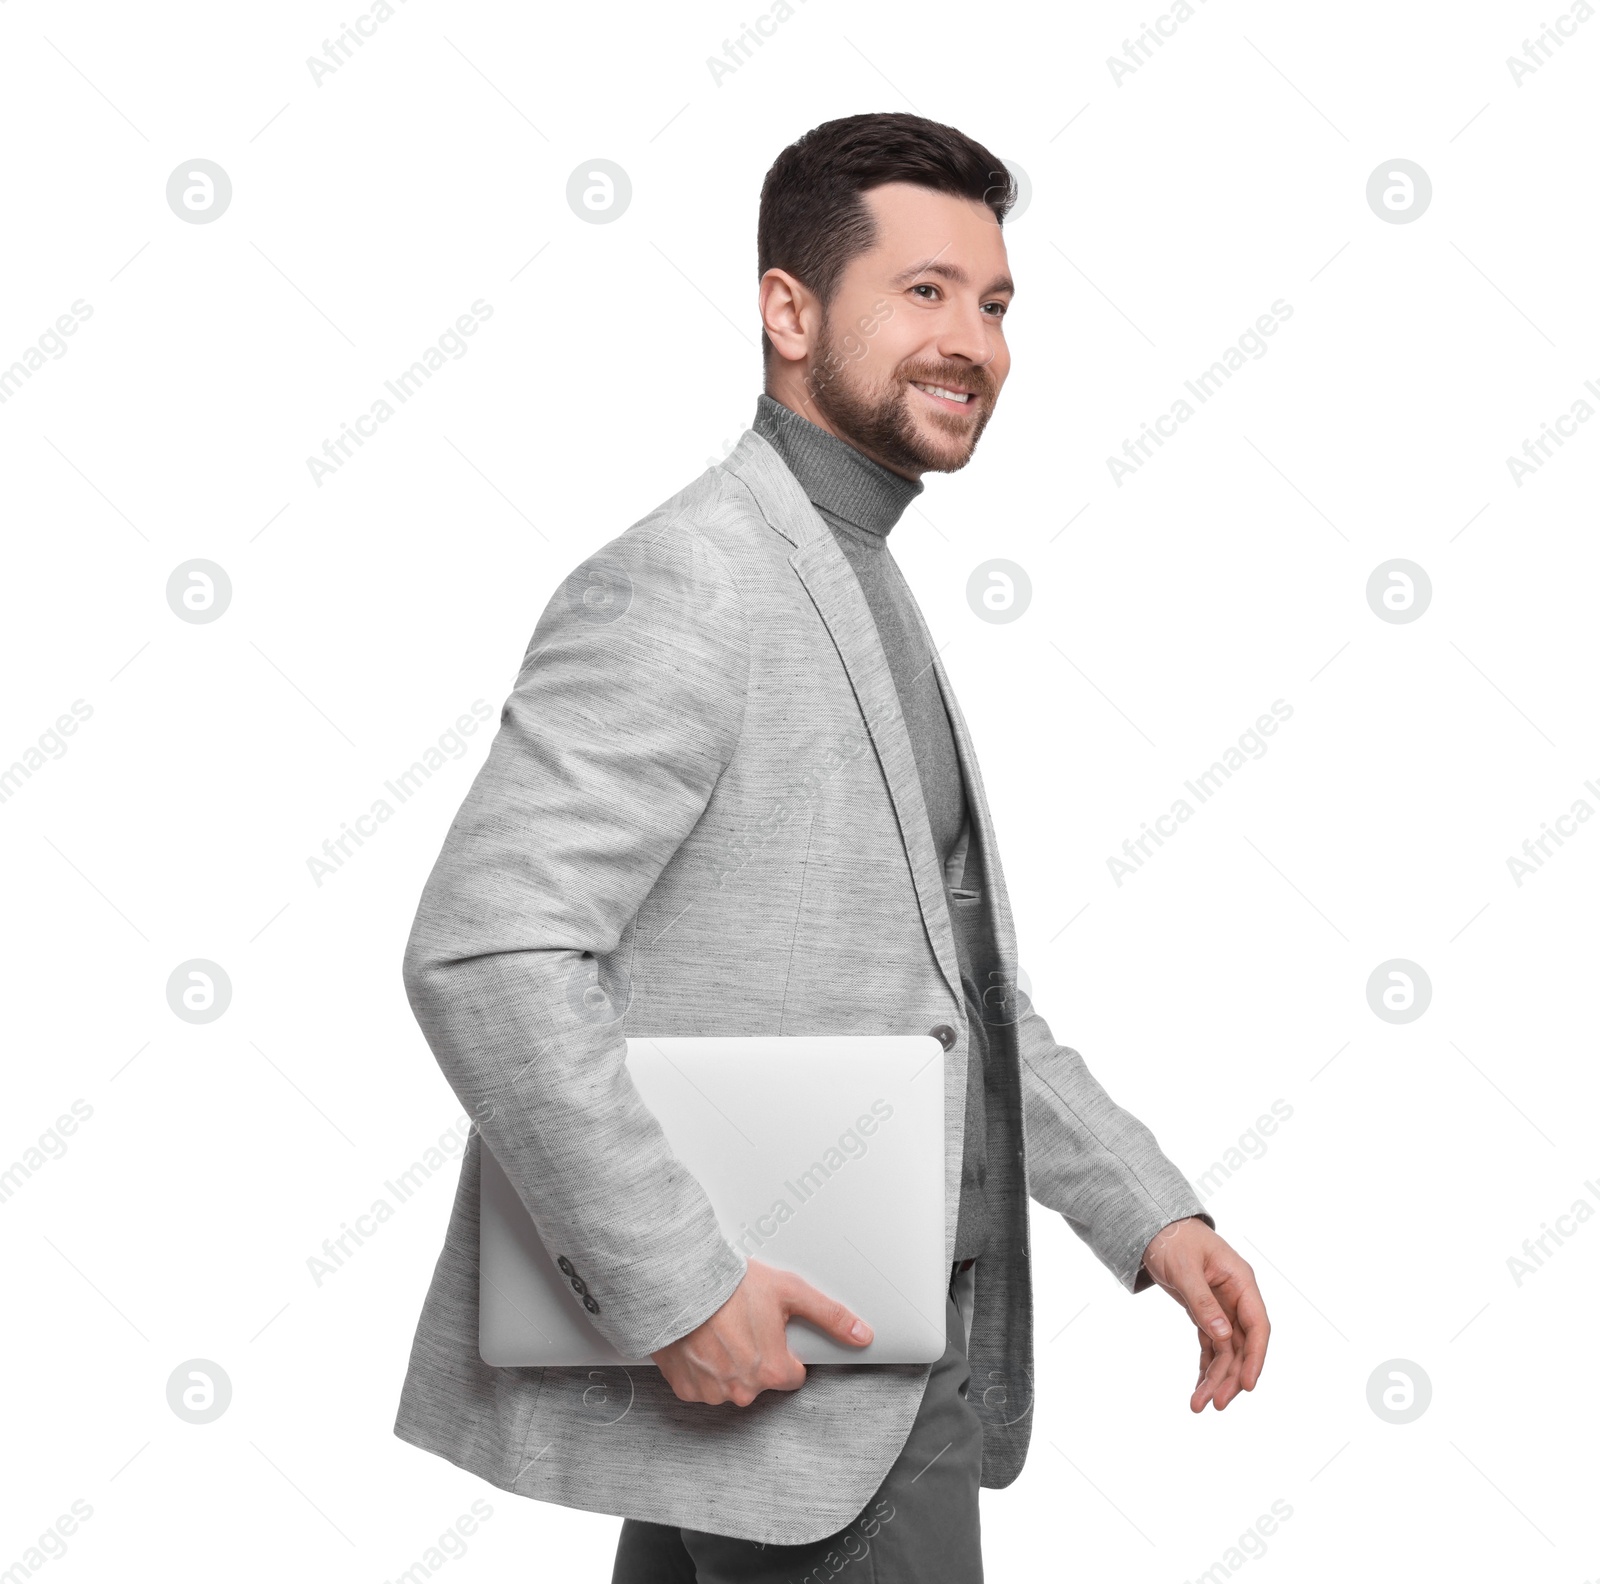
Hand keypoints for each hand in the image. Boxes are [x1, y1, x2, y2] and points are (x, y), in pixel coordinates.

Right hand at [650, 1258, 872, 1406]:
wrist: (678, 1281)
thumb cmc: (731, 1285)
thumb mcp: (790, 1291)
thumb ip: (830, 1316)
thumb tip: (862, 1334)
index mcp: (773, 1372)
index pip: (793, 1375)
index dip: (785, 1349)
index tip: (772, 1330)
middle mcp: (743, 1390)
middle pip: (761, 1379)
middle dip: (756, 1355)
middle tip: (743, 1323)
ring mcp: (712, 1392)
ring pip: (731, 1383)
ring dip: (728, 1362)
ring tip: (720, 1328)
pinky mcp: (686, 1388)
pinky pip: (702, 1384)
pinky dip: (703, 1367)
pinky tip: (701, 1340)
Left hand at [1141, 1217, 1269, 1412]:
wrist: (1155, 1227)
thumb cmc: (1173, 1239)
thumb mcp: (1184, 1268)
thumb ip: (1202, 1300)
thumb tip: (1222, 1335)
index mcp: (1240, 1282)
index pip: (1257, 1326)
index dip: (1256, 1357)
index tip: (1249, 1385)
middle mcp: (1236, 1298)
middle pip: (1242, 1345)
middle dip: (1231, 1376)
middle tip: (1215, 1404)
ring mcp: (1222, 1307)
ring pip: (1226, 1351)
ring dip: (1215, 1378)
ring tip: (1198, 1405)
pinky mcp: (1206, 1314)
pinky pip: (1211, 1346)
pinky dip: (1206, 1367)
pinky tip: (1198, 1388)